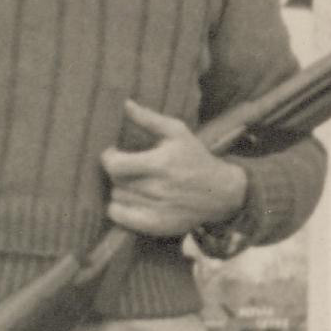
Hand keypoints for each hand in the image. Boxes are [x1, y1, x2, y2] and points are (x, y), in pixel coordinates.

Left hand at [99, 98, 248, 238]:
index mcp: (161, 164)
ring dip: (120, 190)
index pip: (115, 166)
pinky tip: (131, 200)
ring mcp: (157, 210)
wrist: (221, 192)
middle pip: (115, 182)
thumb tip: (125, 104)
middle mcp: (158, 190)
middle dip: (117, 172)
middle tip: (127, 167)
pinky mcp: (157, 226)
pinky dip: (119, 209)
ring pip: (117, 199)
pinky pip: (121, 218)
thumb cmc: (195, 157)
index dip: (108, 158)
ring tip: (133, 183)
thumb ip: (149, 119)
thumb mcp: (177, 132)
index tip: (114, 153)